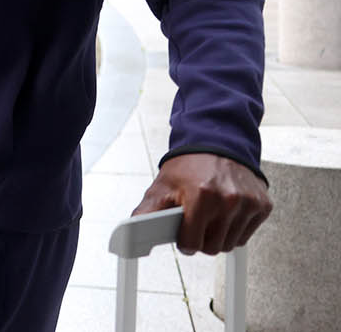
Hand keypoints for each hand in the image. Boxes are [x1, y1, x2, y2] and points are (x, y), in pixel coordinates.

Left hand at [131, 153, 271, 254]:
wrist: (216, 144)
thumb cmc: (188, 167)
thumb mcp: (161, 187)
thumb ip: (146, 212)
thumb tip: (129, 234)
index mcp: (201, 196)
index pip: (192, 243)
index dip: (184, 241)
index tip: (182, 235)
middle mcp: (229, 200)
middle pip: (213, 248)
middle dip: (201, 239)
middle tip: (195, 223)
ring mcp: (249, 203)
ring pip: (231, 244)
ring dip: (218, 236)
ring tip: (209, 215)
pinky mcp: (263, 205)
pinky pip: (246, 235)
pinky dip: (234, 229)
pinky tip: (225, 212)